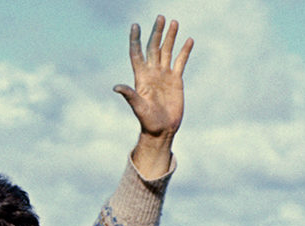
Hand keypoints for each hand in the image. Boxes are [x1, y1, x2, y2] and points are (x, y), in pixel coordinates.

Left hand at [115, 15, 191, 177]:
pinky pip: (180, 62)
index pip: (137, 53)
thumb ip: (130, 95)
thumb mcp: (138, 108)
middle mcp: (152, 72)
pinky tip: (188, 40)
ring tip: (174, 22)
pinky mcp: (176, 80)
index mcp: (141, 77)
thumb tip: (116, 87)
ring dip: (170, 37)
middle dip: (156, 33)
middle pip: (153, 47)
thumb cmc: (148, 121)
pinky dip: (184, 51)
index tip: (136, 25)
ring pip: (167, 51)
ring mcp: (164, 75)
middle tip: (160, 17)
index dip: (136, 40)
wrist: (162, 130)